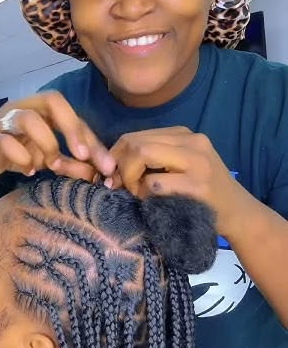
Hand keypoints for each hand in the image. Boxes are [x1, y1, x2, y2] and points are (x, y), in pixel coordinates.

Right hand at [0, 91, 115, 181]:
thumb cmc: (21, 152)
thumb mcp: (51, 159)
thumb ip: (73, 163)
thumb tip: (100, 174)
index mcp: (43, 107)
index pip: (73, 114)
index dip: (90, 137)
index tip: (104, 164)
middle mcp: (25, 106)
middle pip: (53, 101)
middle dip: (72, 129)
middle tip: (83, 156)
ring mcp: (5, 120)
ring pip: (28, 119)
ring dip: (46, 144)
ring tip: (51, 166)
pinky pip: (6, 142)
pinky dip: (21, 158)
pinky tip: (28, 171)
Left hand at [109, 127, 240, 234]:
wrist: (239, 213)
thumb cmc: (203, 193)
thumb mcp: (180, 166)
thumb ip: (152, 160)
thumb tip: (109, 167)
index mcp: (183, 134)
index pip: (135, 136)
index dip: (116, 156)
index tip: (113, 177)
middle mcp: (192, 141)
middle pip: (136, 142)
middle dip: (120, 167)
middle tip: (121, 188)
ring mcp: (197, 161)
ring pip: (143, 155)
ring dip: (131, 178)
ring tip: (137, 194)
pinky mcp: (197, 185)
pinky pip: (154, 182)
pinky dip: (145, 193)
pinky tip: (152, 202)